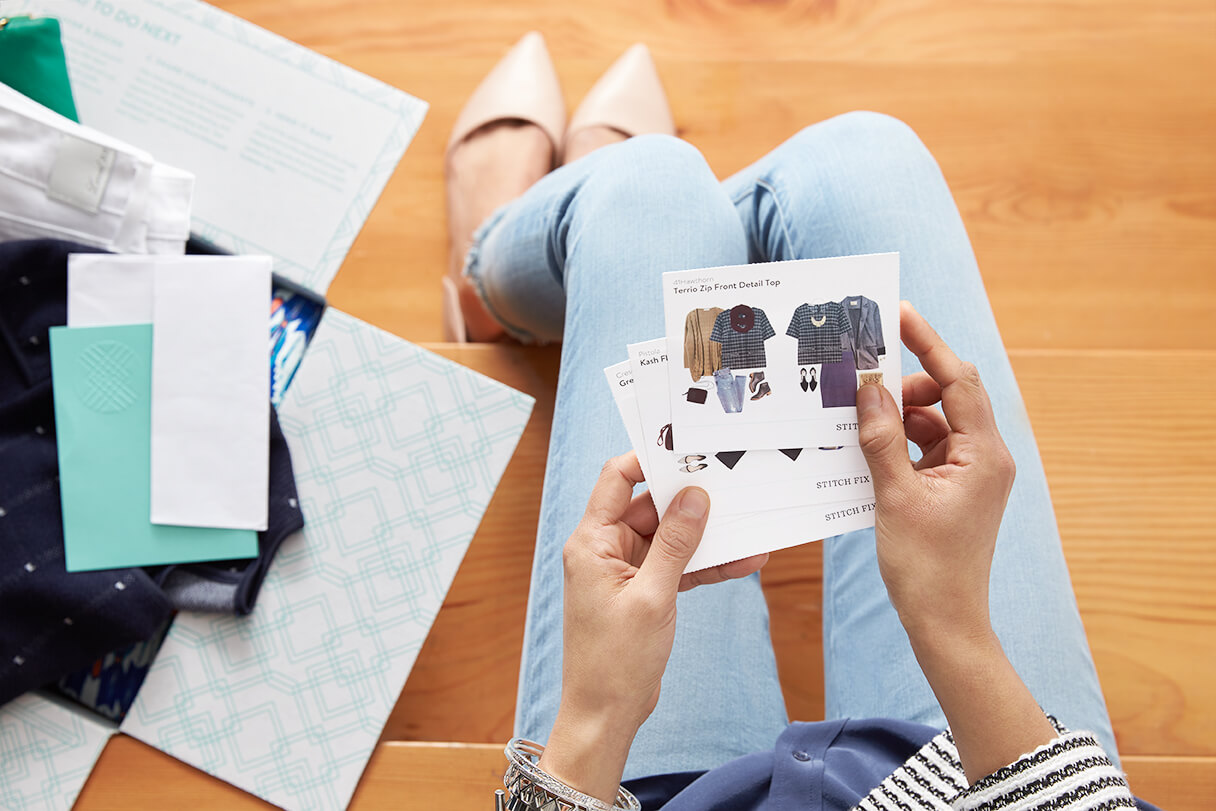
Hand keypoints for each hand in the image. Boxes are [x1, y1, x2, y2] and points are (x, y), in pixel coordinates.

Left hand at [538, 452, 767, 801]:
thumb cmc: (615, 660)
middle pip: (650, 507)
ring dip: (707, 537)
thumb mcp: (652, 596)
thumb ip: (676, 544)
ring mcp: (625, 571)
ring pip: (670, 538)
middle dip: (691, 500)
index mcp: (592, 541)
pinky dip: (705, 565)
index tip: (688, 451)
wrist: (605, 715)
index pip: (617, 479)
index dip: (650, 460)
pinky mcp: (643, 592)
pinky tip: (744, 561)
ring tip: (750, 525)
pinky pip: (677, 567)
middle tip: (732, 485)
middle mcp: (605, 549)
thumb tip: (695, 497)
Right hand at [857, 301, 1055, 782]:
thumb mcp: (895, 496)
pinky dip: (898, 444)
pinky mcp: (954, 488)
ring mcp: (971, 473)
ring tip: (858, 426)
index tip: (898, 314)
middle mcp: (985, 457)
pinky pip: (925, 448)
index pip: (958, 380)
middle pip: (946, 396)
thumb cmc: (927, 568)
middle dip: (904, 388)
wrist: (944, 622)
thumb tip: (870, 386)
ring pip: (933, 422)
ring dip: (897, 419)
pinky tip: (867, 452)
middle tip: (862, 389)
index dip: (928, 343)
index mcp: (984, 454)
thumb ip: (881, 436)